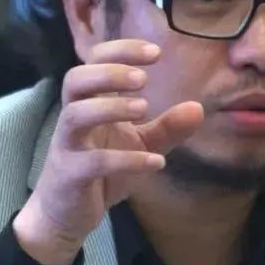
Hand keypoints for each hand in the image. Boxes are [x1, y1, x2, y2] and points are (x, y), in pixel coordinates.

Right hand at [14, 40, 203, 264]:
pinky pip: (93, 162)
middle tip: (144, 79)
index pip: (95, 62)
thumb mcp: (138, 145)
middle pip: (76, 79)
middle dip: (109, 72)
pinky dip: (126, 160)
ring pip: (76, 114)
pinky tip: (156, 162)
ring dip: (110, 107)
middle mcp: (73, 118)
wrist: (66, 214)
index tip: (156, 53)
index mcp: (89, 103)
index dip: (121, 50)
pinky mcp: (70, 175)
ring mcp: (67, 146)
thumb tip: (198, 107)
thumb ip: (166, 128)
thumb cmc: (101, 172)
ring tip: (144, 108)